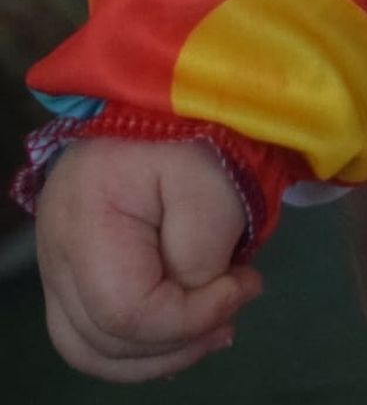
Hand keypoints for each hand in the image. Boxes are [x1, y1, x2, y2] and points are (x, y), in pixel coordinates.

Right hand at [35, 138, 260, 382]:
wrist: (169, 78)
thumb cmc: (193, 122)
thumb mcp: (212, 181)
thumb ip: (201, 254)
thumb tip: (197, 299)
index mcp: (85, 223)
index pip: (127, 312)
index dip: (190, 318)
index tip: (246, 283)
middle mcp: (57, 249)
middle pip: (103, 339)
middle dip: (177, 342)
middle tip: (234, 314)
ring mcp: (58, 256)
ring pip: (90, 344)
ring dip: (156, 352)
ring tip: (212, 331)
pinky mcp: (74, 259)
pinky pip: (91, 324)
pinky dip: (136, 339)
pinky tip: (181, 330)